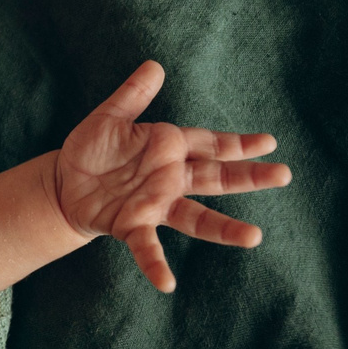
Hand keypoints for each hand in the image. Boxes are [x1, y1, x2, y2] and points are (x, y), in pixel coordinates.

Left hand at [54, 61, 290, 291]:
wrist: (64, 184)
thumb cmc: (92, 149)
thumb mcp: (109, 117)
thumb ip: (133, 95)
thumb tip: (155, 65)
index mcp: (169, 148)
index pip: (210, 144)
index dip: (239, 143)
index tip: (270, 142)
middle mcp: (170, 179)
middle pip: (216, 178)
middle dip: (249, 176)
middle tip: (284, 175)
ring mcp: (155, 205)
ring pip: (197, 217)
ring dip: (224, 228)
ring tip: (254, 237)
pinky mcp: (132, 226)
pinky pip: (148, 247)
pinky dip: (157, 264)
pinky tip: (167, 283)